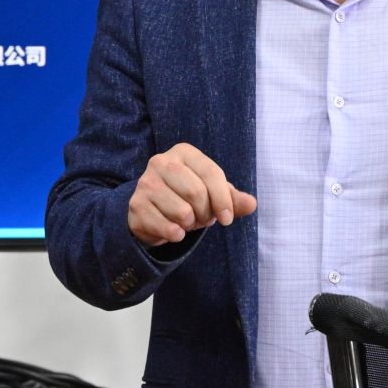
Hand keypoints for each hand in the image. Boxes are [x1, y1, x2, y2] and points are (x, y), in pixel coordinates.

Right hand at [128, 142, 256, 246]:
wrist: (152, 211)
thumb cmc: (188, 198)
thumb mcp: (213, 195)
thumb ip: (233, 199)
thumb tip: (251, 204)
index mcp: (183, 152)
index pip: (211, 173)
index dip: (224, 200)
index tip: (227, 219)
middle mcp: (161, 162)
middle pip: (197, 193)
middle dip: (205, 213)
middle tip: (200, 217)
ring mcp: (145, 183)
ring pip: (182, 212)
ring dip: (190, 225)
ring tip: (185, 220)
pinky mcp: (136, 205)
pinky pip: (167, 227)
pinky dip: (176, 235)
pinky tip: (173, 230)